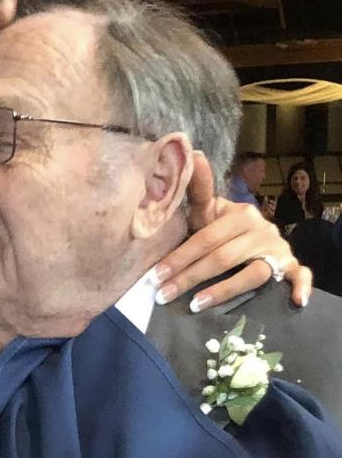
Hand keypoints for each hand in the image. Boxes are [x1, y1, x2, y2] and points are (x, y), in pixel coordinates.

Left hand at [151, 152, 310, 308]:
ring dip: (223, 291)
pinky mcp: (291, 264)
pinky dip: (300, 286)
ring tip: (194, 305)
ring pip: (251, 273)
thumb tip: (190, 152)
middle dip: (188, 277)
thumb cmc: (224, 227)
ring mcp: (276, 248)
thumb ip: (196, 191)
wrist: (257, 234)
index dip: (180, 256)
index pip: (204, 236)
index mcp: (237, 213)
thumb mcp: (208, 212)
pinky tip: (295, 301)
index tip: (156, 274)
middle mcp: (259, 228)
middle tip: (163, 294)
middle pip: (221, 257)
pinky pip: (299, 275)